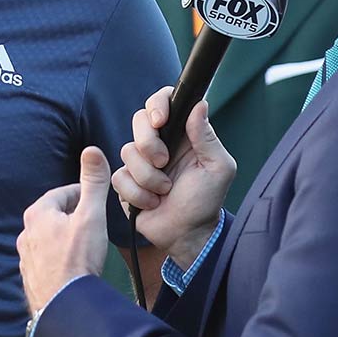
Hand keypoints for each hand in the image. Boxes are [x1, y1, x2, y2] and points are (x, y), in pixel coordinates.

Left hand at [18, 148, 112, 312]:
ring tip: (87, 244)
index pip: (64, 193)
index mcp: (38, 214)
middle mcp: (26, 233)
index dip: (84, 194)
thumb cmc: (78, 258)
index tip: (98, 199)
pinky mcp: (31, 276)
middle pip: (56, 215)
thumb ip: (92, 183)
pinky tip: (74, 265)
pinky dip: (60, 257)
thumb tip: (92, 151)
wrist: (64, 304)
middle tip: (95, 221)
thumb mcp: (90, 215)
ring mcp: (26, 256)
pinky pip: (47, 258)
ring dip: (66, 237)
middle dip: (75, 215)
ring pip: (50, 238)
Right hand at [112, 88, 233, 264]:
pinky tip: (152, 202)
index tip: (160, 121)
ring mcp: (140, 162)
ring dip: (148, 177)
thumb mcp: (218, 168)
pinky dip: (138, 193)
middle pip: (138, 120)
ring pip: (127, 151)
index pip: (164, 102)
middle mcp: (159, 143)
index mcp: (182, 134)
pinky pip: (119, 177)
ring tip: (164, 191)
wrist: (187, 234)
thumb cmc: (206, 201)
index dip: (157, 104)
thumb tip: (200, 104)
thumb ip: (207, 137)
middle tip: (164, 162)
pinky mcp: (126, 182)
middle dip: (149, 143)